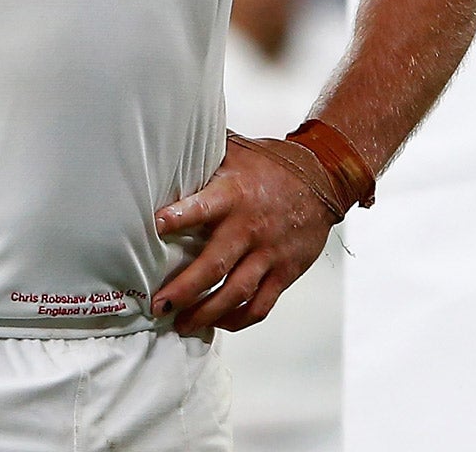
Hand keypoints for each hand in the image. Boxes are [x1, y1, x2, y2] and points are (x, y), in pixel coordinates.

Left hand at [152, 136, 335, 333]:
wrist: (321, 178)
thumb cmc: (271, 165)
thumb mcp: (234, 152)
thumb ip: (201, 158)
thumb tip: (163, 151)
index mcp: (233, 194)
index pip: (201, 208)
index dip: (178, 218)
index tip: (154, 228)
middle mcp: (249, 227)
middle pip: (214, 266)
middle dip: (184, 289)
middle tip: (158, 305)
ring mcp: (269, 253)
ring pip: (235, 293)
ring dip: (206, 313)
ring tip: (182, 324)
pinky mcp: (285, 272)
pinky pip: (261, 305)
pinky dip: (239, 319)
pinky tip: (220, 322)